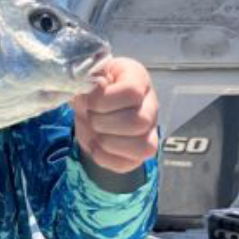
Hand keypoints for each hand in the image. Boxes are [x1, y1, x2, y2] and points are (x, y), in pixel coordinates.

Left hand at [72, 57, 158, 174]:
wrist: (90, 105)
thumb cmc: (93, 86)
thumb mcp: (89, 74)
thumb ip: (91, 77)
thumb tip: (99, 86)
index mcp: (138, 78)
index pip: (132, 92)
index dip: (103, 99)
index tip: (87, 100)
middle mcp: (150, 105)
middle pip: (138, 122)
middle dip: (103, 122)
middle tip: (89, 115)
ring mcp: (149, 131)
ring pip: (143, 147)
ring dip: (107, 142)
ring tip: (94, 131)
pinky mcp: (138, 153)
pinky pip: (129, 164)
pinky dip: (105, 158)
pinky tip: (95, 145)